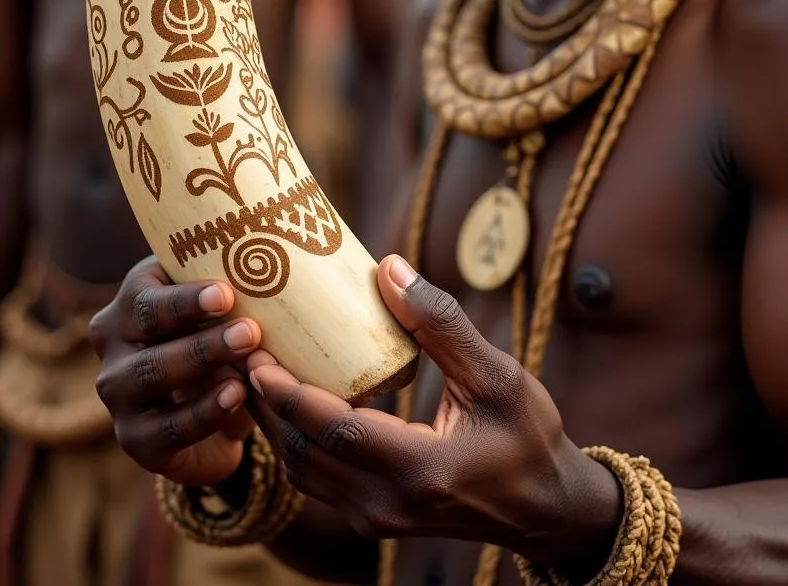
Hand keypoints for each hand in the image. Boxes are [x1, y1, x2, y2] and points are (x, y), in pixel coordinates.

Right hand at [89, 257, 262, 485]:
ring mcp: (119, 394)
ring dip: (203, 367)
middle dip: (201, 333)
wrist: (215, 413)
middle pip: (148, 333)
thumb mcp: (222, 312)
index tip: (227, 294)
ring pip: (152, 375)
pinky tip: (235, 397)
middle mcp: (113, 343)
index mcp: (132, 301)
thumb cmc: (219, 338)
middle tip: (250, 332)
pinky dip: (204, 413)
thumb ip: (234, 290)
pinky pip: (166, 427)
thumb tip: (271, 269)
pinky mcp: (134, 438)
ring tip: (248, 367)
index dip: (186, 297)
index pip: (147, 295)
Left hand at [247, 256, 619, 561]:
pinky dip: (295, 439)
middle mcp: (390, 505)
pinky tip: (287, 400)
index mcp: (422, 471)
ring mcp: (378, 519)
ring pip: (303, 471)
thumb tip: (389, 268)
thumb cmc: (528, 437)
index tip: (256, 351)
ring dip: (275, 422)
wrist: (547, 507)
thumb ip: (440, 324)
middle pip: (303, 454)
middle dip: (266, 402)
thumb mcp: (497, 375)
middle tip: (241, 348)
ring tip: (254, 367)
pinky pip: (318, 479)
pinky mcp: (375, 517)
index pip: (333, 431)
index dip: (288, 393)